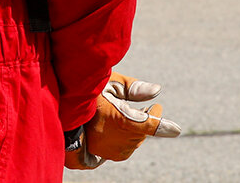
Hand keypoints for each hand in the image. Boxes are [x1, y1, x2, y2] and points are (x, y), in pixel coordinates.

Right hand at [65, 72, 180, 169]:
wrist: (63, 113)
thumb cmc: (86, 93)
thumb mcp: (109, 83)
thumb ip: (133, 87)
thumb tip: (156, 91)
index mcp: (122, 122)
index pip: (151, 126)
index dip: (164, 125)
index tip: (176, 128)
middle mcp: (120, 141)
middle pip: (144, 132)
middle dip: (149, 119)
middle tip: (150, 107)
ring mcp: (114, 150)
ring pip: (136, 140)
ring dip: (138, 128)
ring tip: (133, 114)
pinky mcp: (109, 155)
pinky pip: (127, 146)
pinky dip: (128, 136)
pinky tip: (121, 125)